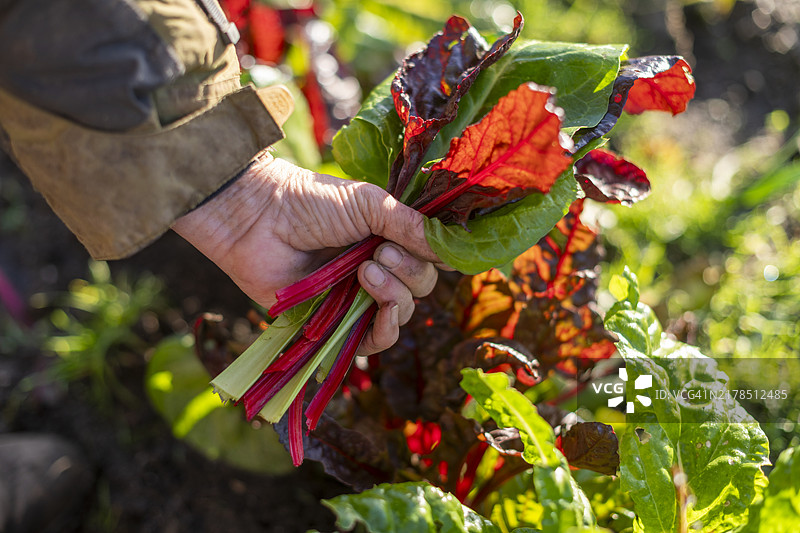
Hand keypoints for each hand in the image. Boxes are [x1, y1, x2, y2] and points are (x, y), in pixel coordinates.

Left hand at [172, 152, 442, 354]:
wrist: (261, 219)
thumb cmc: (312, 202)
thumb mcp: (369, 204)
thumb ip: (411, 227)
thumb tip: (455, 253)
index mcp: (389, 239)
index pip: (430, 259)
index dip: (435, 258)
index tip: (432, 249)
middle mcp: (379, 269)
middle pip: (421, 288)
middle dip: (409, 273)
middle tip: (380, 252)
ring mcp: (358, 298)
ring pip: (402, 314)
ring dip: (394, 295)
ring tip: (366, 269)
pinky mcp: (336, 324)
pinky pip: (375, 341)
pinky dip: (386, 328)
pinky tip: (381, 307)